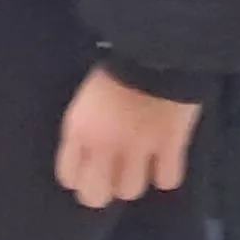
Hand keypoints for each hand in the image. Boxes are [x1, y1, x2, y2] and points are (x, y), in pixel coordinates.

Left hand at [55, 70, 202, 210]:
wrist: (161, 44)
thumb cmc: (120, 61)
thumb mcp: (90, 91)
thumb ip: (88, 123)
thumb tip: (91, 146)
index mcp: (79, 128)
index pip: (68, 176)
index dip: (80, 176)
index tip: (91, 167)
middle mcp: (103, 145)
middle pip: (95, 195)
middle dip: (104, 188)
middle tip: (115, 174)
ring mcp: (138, 148)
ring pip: (130, 191)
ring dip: (137, 179)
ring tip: (144, 166)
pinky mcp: (170, 145)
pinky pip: (167, 180)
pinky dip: (168, 173)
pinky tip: (168, 161)